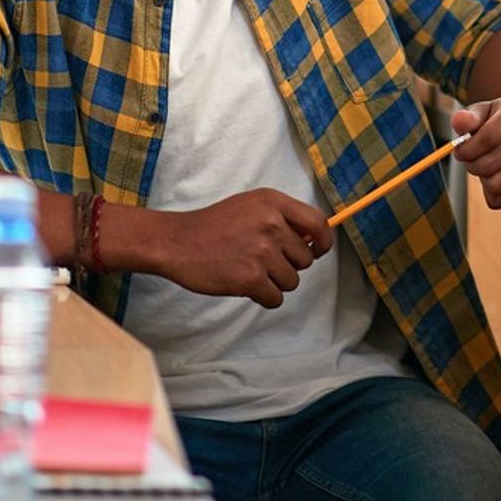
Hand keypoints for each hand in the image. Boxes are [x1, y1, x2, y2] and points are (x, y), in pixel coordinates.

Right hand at [144, 188, 332, 308]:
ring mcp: (261, 251)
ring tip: (250, 271)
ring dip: (274, 282)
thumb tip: (314, 239)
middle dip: (288, 265)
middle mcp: (271, 224)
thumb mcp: (251, 206)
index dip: (322, 242)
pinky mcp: (250, 278)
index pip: (318, 224)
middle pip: (305, 259)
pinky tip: (245, 285)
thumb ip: (282, 217)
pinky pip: (275, 298)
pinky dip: (264, 297)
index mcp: (273, 202)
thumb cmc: (214, 225)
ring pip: (291, 281)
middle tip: (262, 261)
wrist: (178, 242)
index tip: (316, 251)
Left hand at [452, 97, 500, 207]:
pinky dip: (492, 193)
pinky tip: (496, 177)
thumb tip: (459, 122)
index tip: (460, 151)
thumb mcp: (485, 111)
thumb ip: (468, 117)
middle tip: (473, 158)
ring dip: (483, 180)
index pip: (487, 139)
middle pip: (489, 165)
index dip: (466, 150)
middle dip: (472, 165)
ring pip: (495, 186)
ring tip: (486, 167)